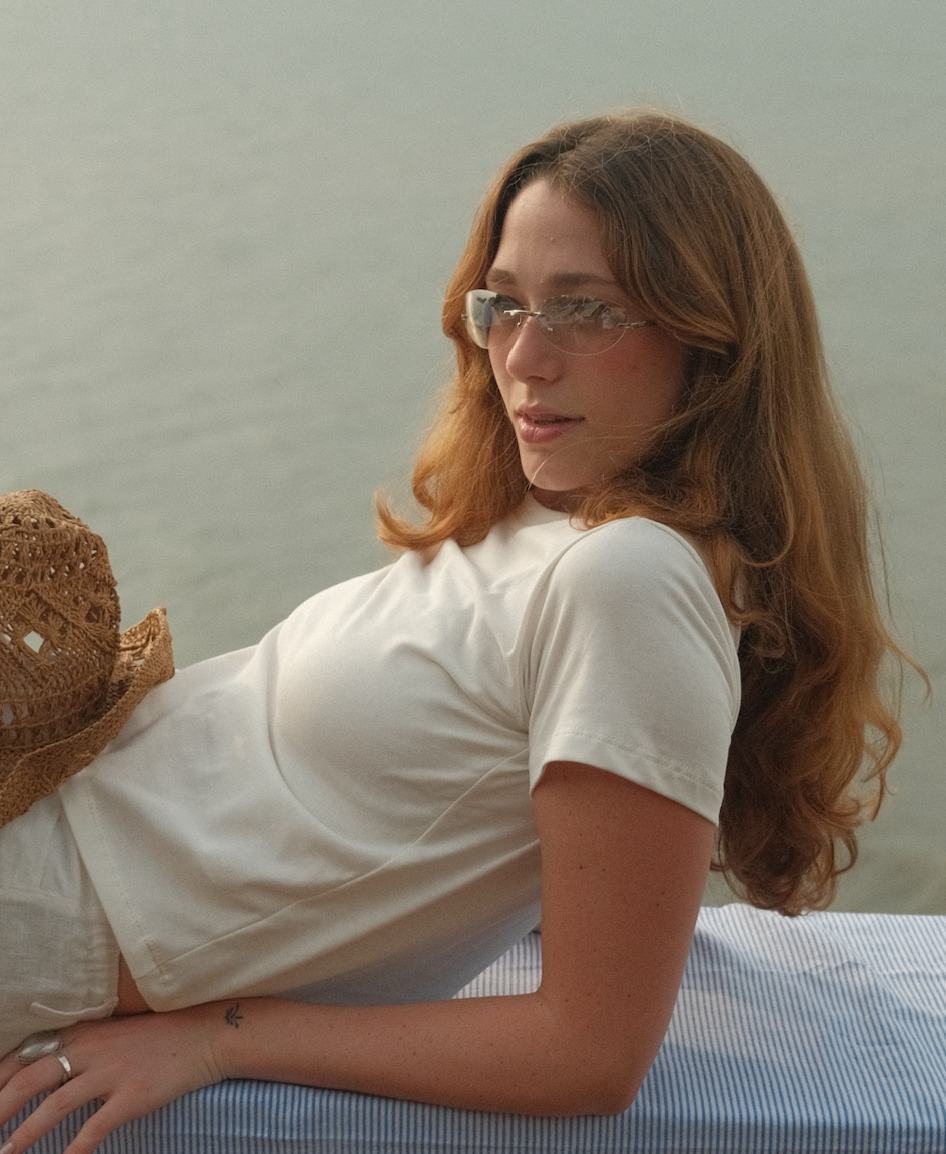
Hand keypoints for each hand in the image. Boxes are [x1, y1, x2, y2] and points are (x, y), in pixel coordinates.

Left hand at [0, 1006, 225, 1153]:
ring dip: (25, 1133)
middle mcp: (90, 1050)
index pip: (23, 1056)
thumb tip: (39, 1072)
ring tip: (4, 1153)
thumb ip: (77, 1049)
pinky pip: (94, 1128)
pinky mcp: (132, 1095)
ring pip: (56, 1105)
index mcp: (81, 1033)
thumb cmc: (156, 1037)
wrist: (204, 1035)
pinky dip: (74, 1150)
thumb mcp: (110, 1034)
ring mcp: (111, 1073)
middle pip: (30, 1079)